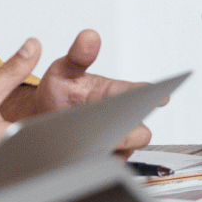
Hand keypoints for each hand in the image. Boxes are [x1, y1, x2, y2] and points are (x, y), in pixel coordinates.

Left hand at [1, 29, 153, 155]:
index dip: (155, 95)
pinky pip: (106, 165)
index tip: (161, 97)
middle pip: (140, 132)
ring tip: (94, 141)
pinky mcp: (102, 160)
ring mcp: (114, 142)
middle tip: (115, 128)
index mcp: (118, 93)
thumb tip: (89, 36)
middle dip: (131, 132)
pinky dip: (96, 160)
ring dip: (112, 148)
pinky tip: (81, 153)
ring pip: (124, 152)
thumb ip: (79, 55)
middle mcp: (121, 118)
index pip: (142, 93)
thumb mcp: (65, 69)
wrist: (40, 118)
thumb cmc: (60, 91)